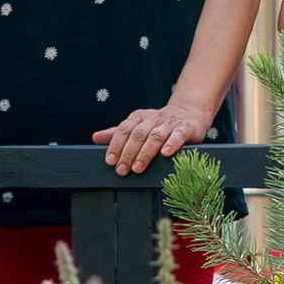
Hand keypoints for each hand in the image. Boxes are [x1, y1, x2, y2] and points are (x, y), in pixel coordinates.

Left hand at [94, 100, 212, 174]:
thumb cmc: (159, 124)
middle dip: (128, 153)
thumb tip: (95, 138)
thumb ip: (118, 133)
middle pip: (138, 135)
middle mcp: (153, 118)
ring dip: (145, 153)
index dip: (116, 145)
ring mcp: (169, 123)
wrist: (188, 113)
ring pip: (155, 136)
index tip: (110, 160)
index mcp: (138, 117)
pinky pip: (177, 135)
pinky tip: (166, 154)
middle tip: (121, 170)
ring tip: (137, 168)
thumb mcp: (137, 126)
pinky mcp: (185, 128)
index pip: (124, 130)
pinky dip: (171, 144)